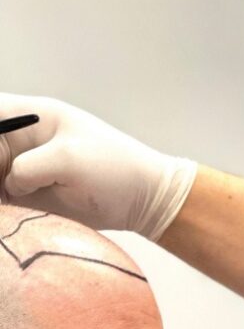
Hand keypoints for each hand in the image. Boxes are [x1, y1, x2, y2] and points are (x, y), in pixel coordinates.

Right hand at [0, 94, 195, 239]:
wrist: (145, 201)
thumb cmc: (116, 169)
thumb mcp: (69, 160)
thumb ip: (27, 167)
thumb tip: (7, 186)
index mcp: (29, 116)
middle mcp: (19, 140)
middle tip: (6, 185)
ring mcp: (20, 168)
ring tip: (12, 198)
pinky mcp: (26, 196)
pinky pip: (2, 199)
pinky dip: (4, 206)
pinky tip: (12, 211)